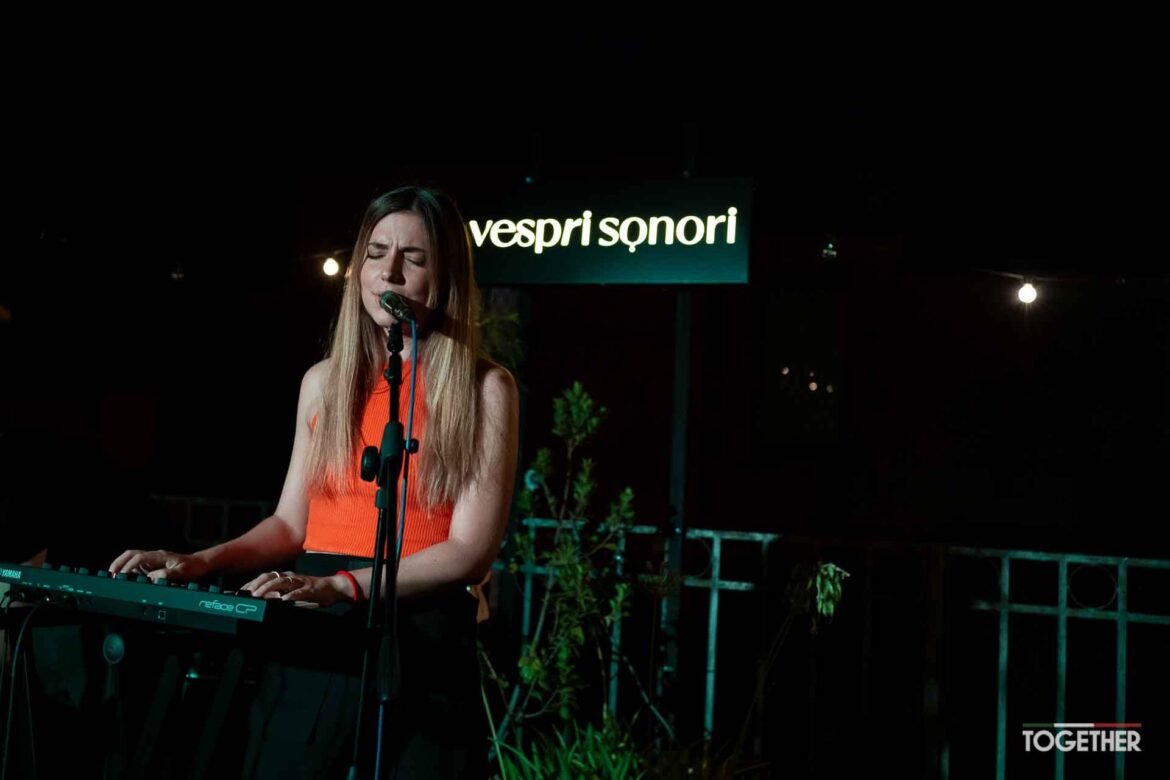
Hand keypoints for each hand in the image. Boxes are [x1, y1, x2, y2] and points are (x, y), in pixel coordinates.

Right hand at [108, 549, 208, 583]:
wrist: (199, 565)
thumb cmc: (192, 568)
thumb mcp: (183, 572)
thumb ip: (168, 574)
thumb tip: (152, 578)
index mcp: (159, 556)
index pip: (139, 557)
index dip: (129, 565)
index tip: (122, 575)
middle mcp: (153, 557)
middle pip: (131, 555)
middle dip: (119, 563)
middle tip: (110, 574)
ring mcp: (151, 561)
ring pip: (131, 560)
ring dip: (121, 567)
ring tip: (113, 578)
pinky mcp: (151, 567)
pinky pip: (136, 567)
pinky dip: (127, 572)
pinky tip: (123, 580)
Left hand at [240, 570, 354, 606]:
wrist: (334, 588)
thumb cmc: (312, 591)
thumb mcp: (292, 593)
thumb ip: (279, 596)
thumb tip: (263, 602)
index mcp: (285, 577)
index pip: (265, 578)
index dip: (252, 583)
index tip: (239, 591)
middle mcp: (291, 577)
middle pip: (270, 577)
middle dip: (257, 585)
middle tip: (247, 594)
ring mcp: (300, 581)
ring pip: (282, 582)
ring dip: (269, 588)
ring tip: (259, 595)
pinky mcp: (310, 588)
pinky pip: (299, 591)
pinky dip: (290, 595)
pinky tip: (283, 600)